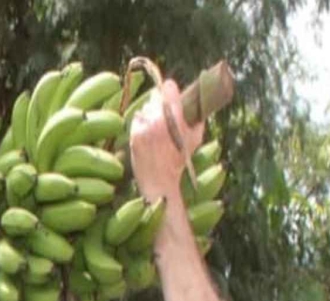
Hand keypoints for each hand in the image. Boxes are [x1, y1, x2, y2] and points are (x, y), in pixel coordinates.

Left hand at [128, 79, 203, 202]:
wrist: (160, 181)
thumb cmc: (179, 161)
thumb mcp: (195, 137)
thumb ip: (195, 117)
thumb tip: (196, 102)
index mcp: (175, 117)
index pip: (168, 88)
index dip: (169, 88)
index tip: (169, 90)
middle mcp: (158, 119)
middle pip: (155, 96)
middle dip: (160, 101)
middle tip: (164, 110)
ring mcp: (144, 127)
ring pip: (145, 108)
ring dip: (150, 113)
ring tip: (156, 126)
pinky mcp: (133, 134)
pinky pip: (137, 119)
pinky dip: (141, 123)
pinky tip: (147, 133)